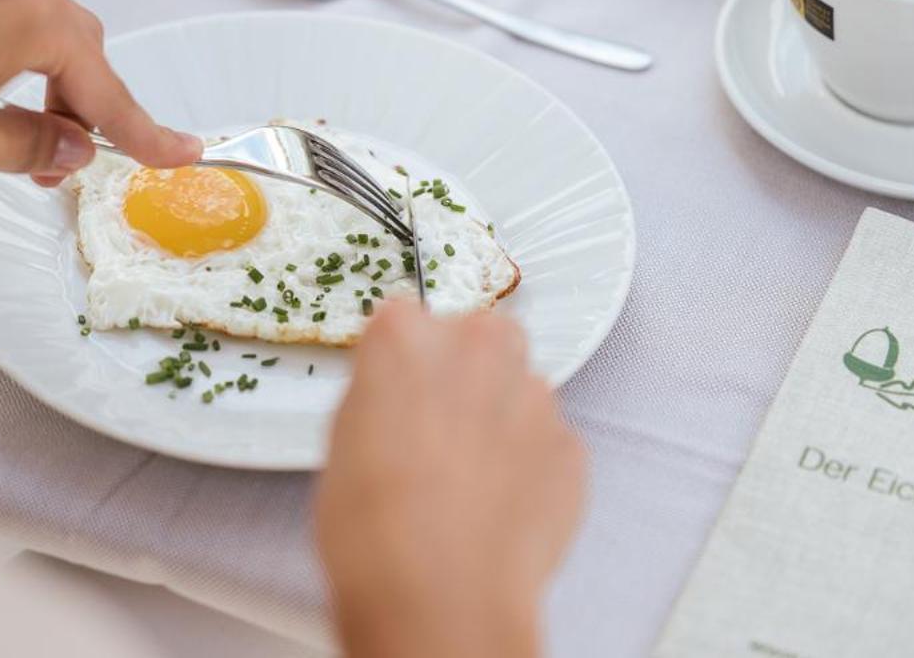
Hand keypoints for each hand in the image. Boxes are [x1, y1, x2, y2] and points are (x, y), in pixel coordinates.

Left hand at [0, 0, 199, 183]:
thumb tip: (68, 145)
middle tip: (58, 164)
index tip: (184, 153)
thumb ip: (31, 145)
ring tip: (1, 139)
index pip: (108, 89)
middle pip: (74, 45)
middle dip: (77, 106)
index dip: (144, 133)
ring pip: (28, 26)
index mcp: (36, 20)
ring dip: (31, 80)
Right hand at [315, 304, 585, 657]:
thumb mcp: (342, 441)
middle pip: (478, 336)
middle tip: (438, 432)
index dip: (401, 361)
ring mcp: (533, 395)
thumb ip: (379, 393)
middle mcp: (477, 348)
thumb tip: (396, 395)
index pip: (405, 318)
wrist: (444, 595)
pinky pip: (548, 441)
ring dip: (500, 419)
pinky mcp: (570, 445)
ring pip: (519, 388)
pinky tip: (499, 508)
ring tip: (469, 482)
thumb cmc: (376, 528)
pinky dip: (530, 465)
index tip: (397, 391)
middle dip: (464, 373)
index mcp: (406, 336)